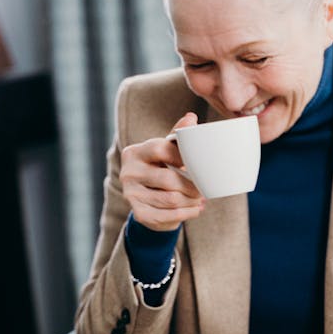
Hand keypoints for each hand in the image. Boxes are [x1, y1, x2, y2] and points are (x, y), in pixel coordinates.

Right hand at [119, 112, 205, 230]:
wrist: (147, 198)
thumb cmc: (160, 168)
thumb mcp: (166, 150)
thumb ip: (177, 136)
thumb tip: (191, 117)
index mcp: (134, 153)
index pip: (161, 150)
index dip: (183, 157)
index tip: (198, 163)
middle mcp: (128, 173)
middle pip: (168, 179)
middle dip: (192, 185)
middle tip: (204, 187)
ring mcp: (131, 194)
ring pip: (171, 199)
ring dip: (191, 200)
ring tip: (200, 197)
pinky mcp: (138, 213)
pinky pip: (168, 216)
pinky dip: (187, 213)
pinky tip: (196, 209)